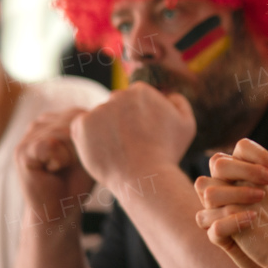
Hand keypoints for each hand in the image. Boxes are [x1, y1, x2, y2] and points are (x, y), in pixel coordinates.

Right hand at [14, 108, 93, 223]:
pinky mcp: (22, 150)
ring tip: (60, 169)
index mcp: (59, 117)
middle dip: (79, 148)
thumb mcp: (90, 149)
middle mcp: (42, 122)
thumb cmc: (78, 180)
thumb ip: (89, 129)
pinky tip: (51, 171)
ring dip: (70, 157)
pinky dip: (59, 161)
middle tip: (69, 166)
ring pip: (64, 134)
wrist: (59, 208)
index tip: (81, 158)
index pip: (83, 115)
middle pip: (73, 122)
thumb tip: (87, 115)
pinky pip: (51, 145)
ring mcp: (29, 134)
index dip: (89, 139)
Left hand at [70, 83, 194, 194]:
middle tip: (131, 145)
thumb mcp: (186, 124)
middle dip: (121, 121)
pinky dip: (90, 138)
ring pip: (99, 117)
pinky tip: (104, 151)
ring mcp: (98, 109)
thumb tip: (168, 95)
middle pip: (116, 107)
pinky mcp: (81, 125)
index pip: (134, 100)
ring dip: (106, 130)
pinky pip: (83, 128)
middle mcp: (117, 94)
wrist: (144, 177)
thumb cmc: (167, 152)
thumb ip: (178, 102)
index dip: (139, 118)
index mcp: (141, 90)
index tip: (144, 135)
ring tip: (118, 151)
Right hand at [195, 139, 267, 267]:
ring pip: (205, 189)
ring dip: (233, 191)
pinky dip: (230, 220)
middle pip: (217, 163)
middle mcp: (228, 188)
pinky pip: (211, 224)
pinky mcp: (220, 235)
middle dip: (244, 167)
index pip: (238, 150)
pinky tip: (253, 218)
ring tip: (261, 198)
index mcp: (245, 174)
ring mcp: (220, 211)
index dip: (256, 153)